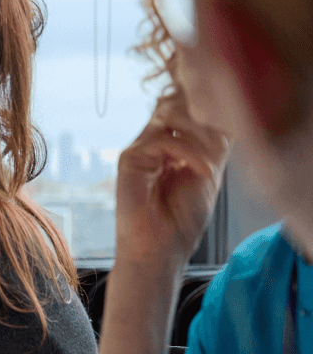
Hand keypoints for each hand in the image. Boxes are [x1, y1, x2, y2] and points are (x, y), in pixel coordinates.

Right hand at [114, 92, 231, 270]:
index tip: (224, 139)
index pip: (186, 108)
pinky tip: (197, 172)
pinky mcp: (129, 159)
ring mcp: (140, 150)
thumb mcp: (208, 172)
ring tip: (206, 165)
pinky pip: (163, 139)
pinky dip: (188, 153)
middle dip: (204, 121)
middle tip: (216, 150)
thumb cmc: (182, 220)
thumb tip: (210, 110)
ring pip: (171, 115)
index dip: (208, 114)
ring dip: (198, 136)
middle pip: (177, 104)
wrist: (161, 249)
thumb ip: (209, 141)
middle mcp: (152, 144)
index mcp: (170, 147)